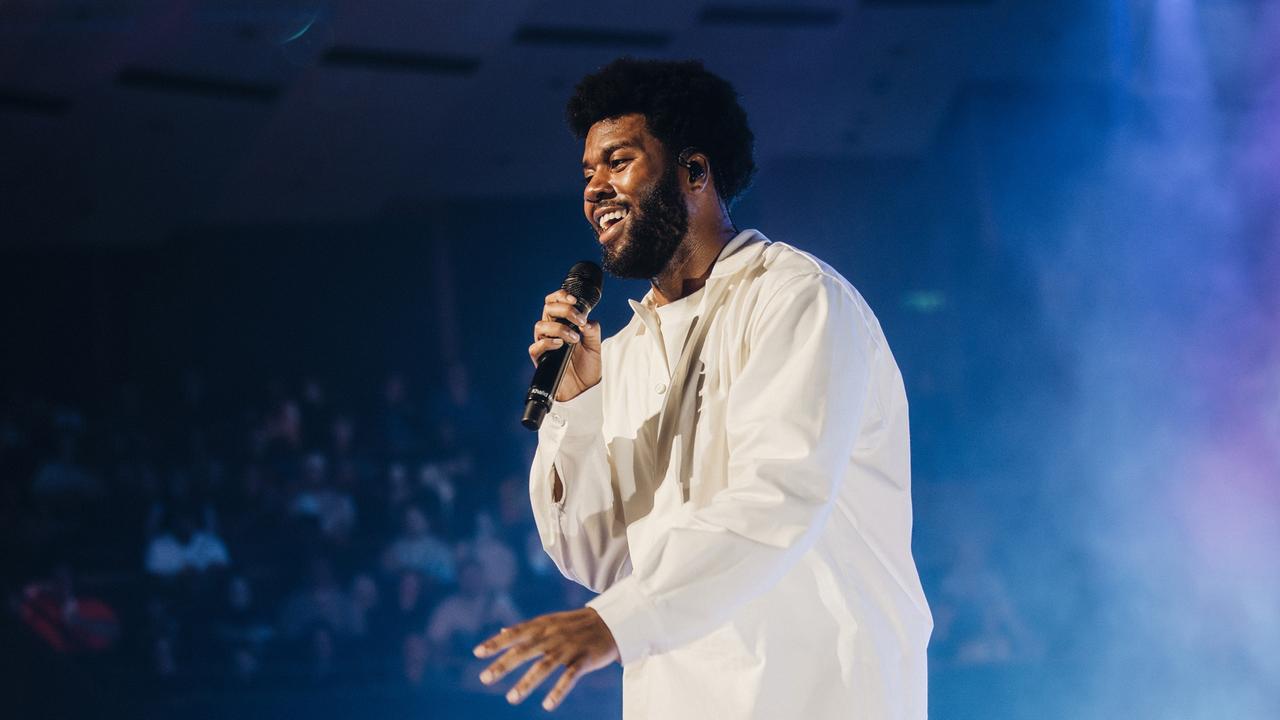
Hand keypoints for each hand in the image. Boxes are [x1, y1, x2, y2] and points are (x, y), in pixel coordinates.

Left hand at [474, 608, 618, 710]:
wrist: (612, 621)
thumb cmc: (576, 624)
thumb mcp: (550, 621)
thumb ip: (527, 629)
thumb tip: (502, 632)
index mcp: (543, 625)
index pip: (515, 633)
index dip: (496, 643)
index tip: (478, 653)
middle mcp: (553, 635)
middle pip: (525, 650)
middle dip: (504, 664)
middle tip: (485, 678)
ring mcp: (569, 647)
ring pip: (545, 666)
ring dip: (527, 682)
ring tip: (511, 698)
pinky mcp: (585, 659)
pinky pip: (570, 677)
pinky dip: (559, 690)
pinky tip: (548, 705)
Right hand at [529, 289, 601, 401]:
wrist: (584, 389)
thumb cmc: (587, 366)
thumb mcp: (596, 345)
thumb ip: (592, 330)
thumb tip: (587, 321)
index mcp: (563, 323)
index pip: (555, 303)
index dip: (560, 296)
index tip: (574, 299)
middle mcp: (552, 331)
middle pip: (547, 309)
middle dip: (564, 310)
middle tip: (579, 319)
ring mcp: (545, 344)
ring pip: (540, 326)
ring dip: (558, 328)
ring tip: (574, 338)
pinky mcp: (540, 359)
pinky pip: (536, 347)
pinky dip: (547, 343)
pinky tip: (560, 344)